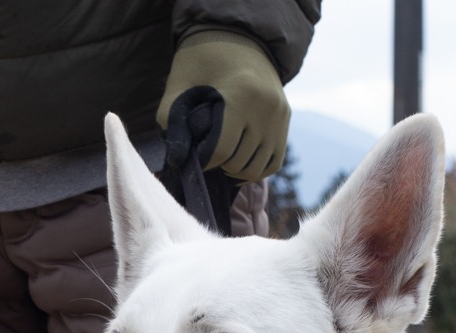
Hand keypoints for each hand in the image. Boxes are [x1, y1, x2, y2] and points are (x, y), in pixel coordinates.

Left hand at [157, 31, 289, 179]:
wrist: (237, 37)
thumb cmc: (200, 62)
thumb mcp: (178, 86)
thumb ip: (170, 122)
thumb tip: (179, 160)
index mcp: (241, 95)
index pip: (221, 151)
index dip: (203, 161)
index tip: (193, 156)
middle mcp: (266, 107)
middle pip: (239, 163)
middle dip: (218, 166)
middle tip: (205, 156)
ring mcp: (280, 114)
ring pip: (257, 168)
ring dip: (235, 171)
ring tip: (219, 161)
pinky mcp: (285, 119)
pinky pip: (274, 162)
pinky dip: (256, 169)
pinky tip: (237, 165)